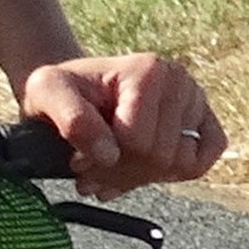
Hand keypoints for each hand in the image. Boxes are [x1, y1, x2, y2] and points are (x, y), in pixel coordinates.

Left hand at [18, 54, 225, 200]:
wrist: (74, 91)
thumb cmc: (63, 91)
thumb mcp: (46, 93)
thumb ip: (71, 118)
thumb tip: (109, 154)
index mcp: (148, 70)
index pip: (137, 142)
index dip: (103, 162)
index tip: (78, 160)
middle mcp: (178, 81)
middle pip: (160, 157)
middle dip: (121, 172)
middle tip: (93, 169)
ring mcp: (194, 101)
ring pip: (179, 166)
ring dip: (141, 177)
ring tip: (111, 168)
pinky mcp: (202, 123)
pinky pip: (202, 161)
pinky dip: (172, 174)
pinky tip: (142, 168)